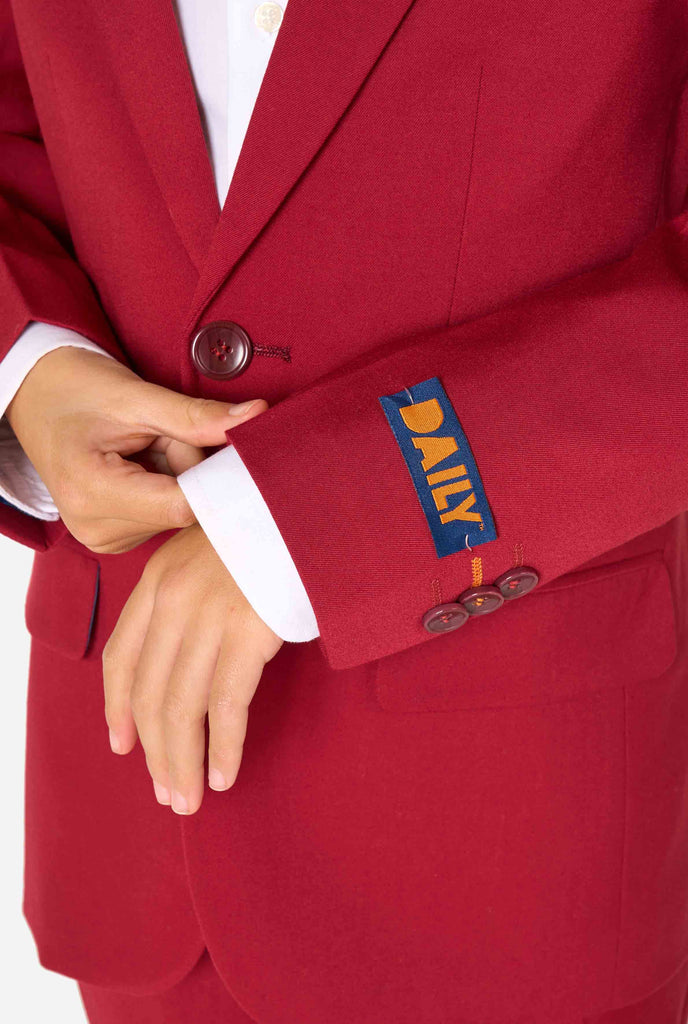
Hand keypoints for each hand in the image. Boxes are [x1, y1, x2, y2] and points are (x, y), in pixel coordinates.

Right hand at [6, 347, 266, 552]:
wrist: (37, 395)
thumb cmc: (77, 388)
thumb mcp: (137, 396)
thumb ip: (197, 416)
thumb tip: (256, 418)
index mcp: (92, 493)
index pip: (183, 505)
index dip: (216, 476)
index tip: (234, 445)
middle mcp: (96, 528)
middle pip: (184, 510)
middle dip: (189, 468)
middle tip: (160, 434)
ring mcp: (104, 538)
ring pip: (180, 513)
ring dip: (179, 476)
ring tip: (144, 447)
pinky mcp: (115, 537)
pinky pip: (167, 515)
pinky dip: (168, 486)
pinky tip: (143, 464)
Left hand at [102, 523, 283, 812]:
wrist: (309, 503)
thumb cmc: (268, 533)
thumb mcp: (209, 554)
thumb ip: (188, 596)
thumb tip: (187, 656)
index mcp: (158, 581)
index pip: (122, 657)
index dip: (117, 708)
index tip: (122, 745)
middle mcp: (173, 600)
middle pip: (149, 694)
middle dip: (155, 753)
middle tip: (166, 792)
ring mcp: (209, 616)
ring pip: (181, 708)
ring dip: (183, 762)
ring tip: (190, 797)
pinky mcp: (248, 631)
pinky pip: (226, 706)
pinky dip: (223, 747)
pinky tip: (224, 773)